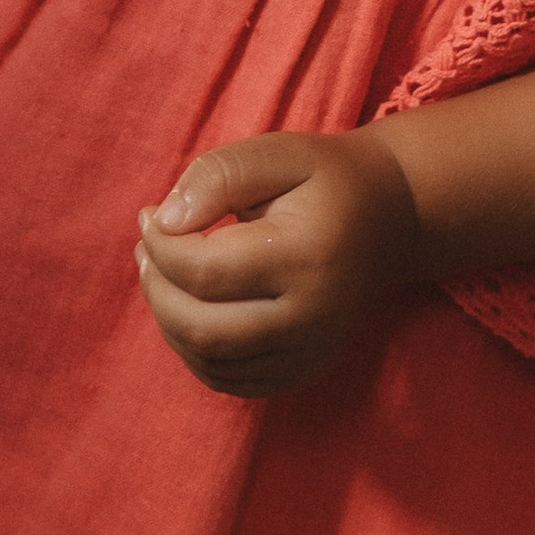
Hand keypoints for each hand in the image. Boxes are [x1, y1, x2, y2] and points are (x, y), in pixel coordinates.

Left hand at [137, 128, 419, 396]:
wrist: (387, 220)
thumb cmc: (323, 180)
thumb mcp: (277, 154)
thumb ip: (219, 176)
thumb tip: (165, 221)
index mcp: (307, 257)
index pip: (206, 271)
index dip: (161, 245)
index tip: (150, 214)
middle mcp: (313, 318)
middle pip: (202, 329)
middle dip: (155, 289)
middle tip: (147, 248)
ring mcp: (311, 354)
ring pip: (209, 361)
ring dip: (167, 319)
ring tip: (160, 272)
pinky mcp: (303, 372)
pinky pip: (227, 380)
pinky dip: (193, 348)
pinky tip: (189, 305)